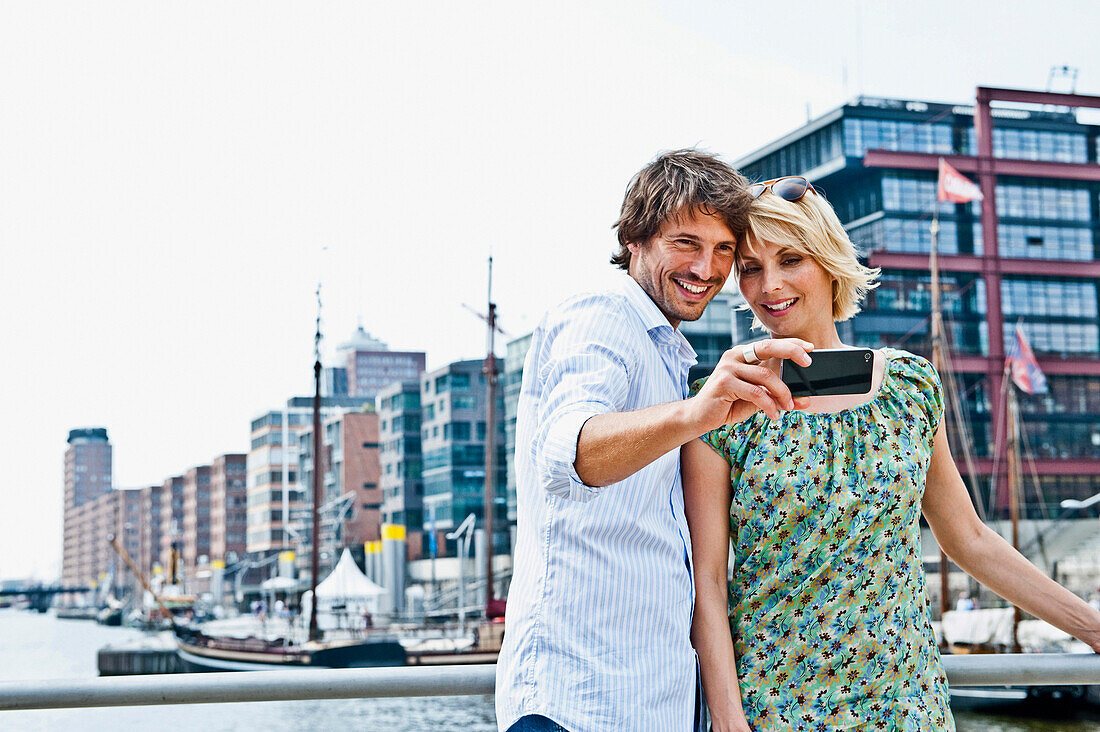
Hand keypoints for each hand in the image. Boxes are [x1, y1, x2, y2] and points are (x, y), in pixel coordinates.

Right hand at [691, 338, 813, 428]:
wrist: (700, 417)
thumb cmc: (729, 405)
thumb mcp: (758, 399)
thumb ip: (777, 396)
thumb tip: (804, 400)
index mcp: (742, 355)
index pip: (770, 344)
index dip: (791, 344)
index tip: (810, 348)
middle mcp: (734, 356)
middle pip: (767, 347)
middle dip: (791, 352)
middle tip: (808, 362)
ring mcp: (727, 368)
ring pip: (765, 376)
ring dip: (782, 393)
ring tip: (789, 406)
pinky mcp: (724, 383)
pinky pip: (755, 393)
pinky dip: (769, 405)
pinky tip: (773, 415)